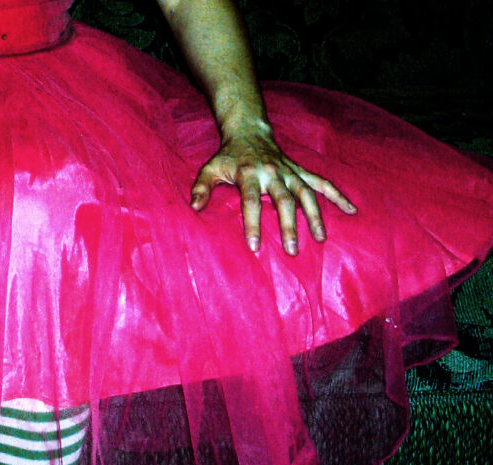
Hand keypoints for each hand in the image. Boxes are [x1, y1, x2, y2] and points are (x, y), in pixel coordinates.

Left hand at [189, 123, 356, 255]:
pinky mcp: (300, 171)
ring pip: (306, 194)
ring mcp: (290, 172)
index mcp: (249, 175)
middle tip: (292, 250)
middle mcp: (273, 173)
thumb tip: (194, 207)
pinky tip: (352, 210)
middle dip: (289, 226)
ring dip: (315, 216)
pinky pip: (322, 183)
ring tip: (321, 238)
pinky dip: (338, 195)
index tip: (255, 246)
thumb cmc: (228, 156)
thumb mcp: (210, 168)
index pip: (251, 202)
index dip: (252, 224)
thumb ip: (202, 187)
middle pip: (284, 201)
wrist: (249, 131)